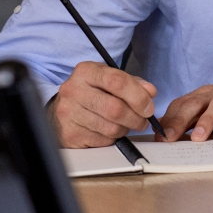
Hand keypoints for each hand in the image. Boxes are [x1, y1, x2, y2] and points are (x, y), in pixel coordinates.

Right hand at [48, 61, 169, 147]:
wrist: (62, 110)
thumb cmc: (91, 92)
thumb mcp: (109, 80)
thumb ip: (133, 83)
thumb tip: (150, 92)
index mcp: (86, 71)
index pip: (117, 81)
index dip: (139, 96)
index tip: (149, 107)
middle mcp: (74, 90)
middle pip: (115, 108)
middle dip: (136, 117)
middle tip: (143, 120)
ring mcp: (69, 113)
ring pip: (111, 128)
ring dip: (125, 129)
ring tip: (125, 124)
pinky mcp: (70, 134)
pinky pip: (103, 140)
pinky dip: (112, 138)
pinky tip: (108, 130)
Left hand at [158, 80, 212, 141]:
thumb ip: (194, 121)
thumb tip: (169, 137)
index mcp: (204, 96)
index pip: (181, 104)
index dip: (168, 120)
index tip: (157, 138)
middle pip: (195, 103)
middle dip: (179, 121)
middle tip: (168, 139)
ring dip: (206, 121)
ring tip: (197, 138)